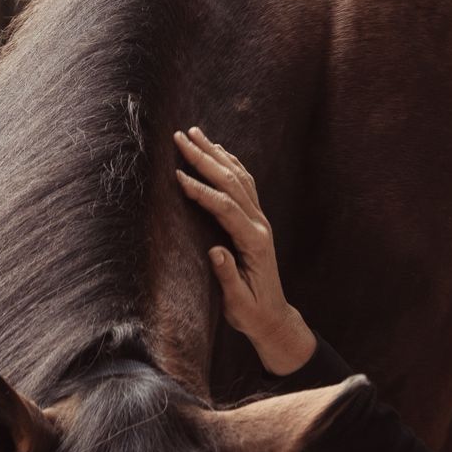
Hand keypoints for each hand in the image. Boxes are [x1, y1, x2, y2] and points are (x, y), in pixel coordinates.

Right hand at [173, 125, 315, 374]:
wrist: (273, 317)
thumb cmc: (252, 313)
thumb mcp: (238, 302)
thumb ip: (228, 277)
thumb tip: (215, 252)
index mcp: (254, 242)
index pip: (225, 208)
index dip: (201, 191)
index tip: (178, 176)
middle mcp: (260, 225)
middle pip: (232, 183)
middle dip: (205, 158)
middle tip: (180, 138)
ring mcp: (260, 220)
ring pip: (239, 178)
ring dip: (216, 154)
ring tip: (194, 134)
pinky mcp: (256, 221)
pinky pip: (244, 184)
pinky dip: (229, 164)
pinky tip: (217, 152)